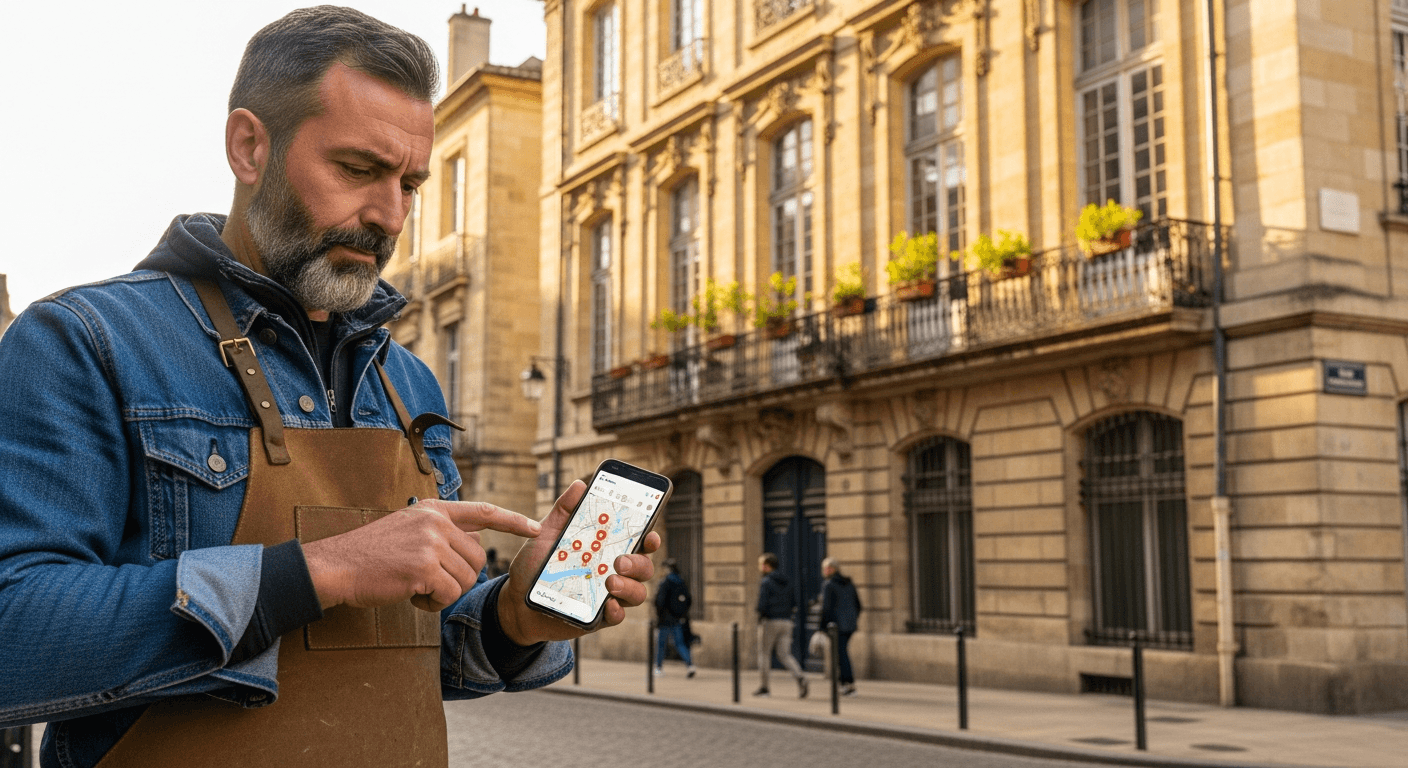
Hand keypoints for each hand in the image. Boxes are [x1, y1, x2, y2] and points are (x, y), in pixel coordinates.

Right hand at [302, 499, 541, 611]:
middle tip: (427, 581)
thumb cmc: (370, 555)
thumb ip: (439, 532)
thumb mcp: (408, 528)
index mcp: (433, 510)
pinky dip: (432, 603)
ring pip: (464, 580)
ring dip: (443, 593)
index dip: (513, 521)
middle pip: (477, 558)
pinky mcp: (423, 566)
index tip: (537, 527)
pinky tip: (411, 595)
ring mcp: (429, 542)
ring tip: (415, 585)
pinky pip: (448, 595)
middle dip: (459, 578)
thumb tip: (471, 548)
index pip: (484, 512)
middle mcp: (435, 522)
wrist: (336, 566)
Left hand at [498, 480, 659, 644]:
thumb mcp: (546, 533)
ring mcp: (607, 595)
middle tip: (620, 561)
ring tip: (611, 582)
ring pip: (637, 593)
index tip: (650, 535)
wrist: (516, 600)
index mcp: (605, 549)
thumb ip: (564, 510)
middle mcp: (612, 571)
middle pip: (643, 567)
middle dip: (639, 563)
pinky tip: (608, 604)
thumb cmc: (535, 565)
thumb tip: (580, 485)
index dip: (649, 538)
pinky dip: (617, 611)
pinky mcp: (598, 618)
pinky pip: (618, 616)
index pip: (637, 542)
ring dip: (630, 587)